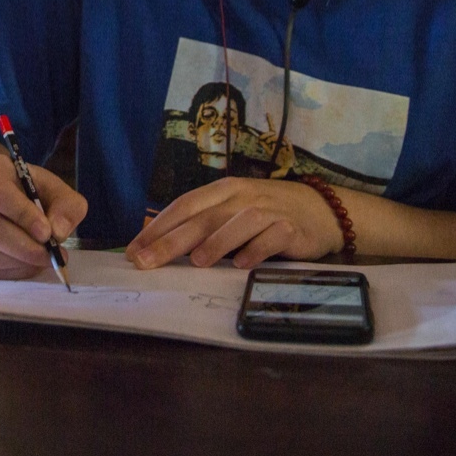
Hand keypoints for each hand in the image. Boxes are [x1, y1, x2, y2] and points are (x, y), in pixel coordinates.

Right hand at [0, 152, 85, 279]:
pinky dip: (9, 271)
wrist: (4, 196)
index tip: (46, 233)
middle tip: (49, 255)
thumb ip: (66, 207)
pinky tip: (27, 264)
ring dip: (16, 262)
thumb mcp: (56, 189)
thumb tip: (58, 232)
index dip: (21, 214)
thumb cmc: (30, 190)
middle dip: (23, 247)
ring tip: (41, 259)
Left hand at [126, 177, 340, 269]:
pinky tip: (243, 264)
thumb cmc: (267, 213)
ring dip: (217, 242)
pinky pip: (272, 237)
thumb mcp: (232, 212)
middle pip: (203, 217)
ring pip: (238, 223)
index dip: (157, 227)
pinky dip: (257, 249)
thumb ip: (203, 225)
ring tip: (196, 262)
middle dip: (172, 240)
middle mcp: (242, 197)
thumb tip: (159, 247)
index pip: (183, 206)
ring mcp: (268, 211)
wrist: (321, 210)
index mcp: (223, 191)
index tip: (133, 251)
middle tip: (147, 261)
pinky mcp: (291, 228)